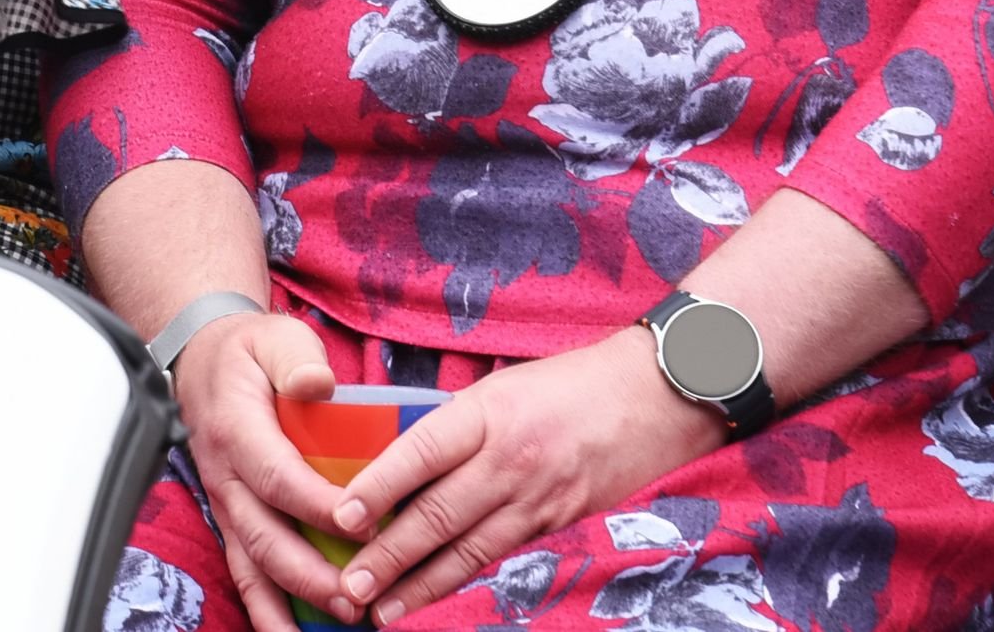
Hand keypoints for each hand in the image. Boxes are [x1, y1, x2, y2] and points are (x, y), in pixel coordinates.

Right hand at [164, 305, 358, 631]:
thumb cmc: (250, 353)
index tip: (364, 526)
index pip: (276, 477)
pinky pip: (246, 574)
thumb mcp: (275, 338)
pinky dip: (268, 612)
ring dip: (290, 604)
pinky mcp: (234, 522)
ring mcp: (226, 505)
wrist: (204, 362)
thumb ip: (297, 358)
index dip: (317, 506)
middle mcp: (225, 477)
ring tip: (338, 623)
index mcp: (237, 430)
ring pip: (251, 566)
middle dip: (310, 575)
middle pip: (263, 537)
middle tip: (357, 597)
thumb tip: (318, 382)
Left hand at [329, 329, 719, 623]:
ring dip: (419, 585)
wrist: (651, 398)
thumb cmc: (566, 383)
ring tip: (379, 609)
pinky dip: (459, 578)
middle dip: (389, 555)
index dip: (379, 486)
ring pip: (468, 550)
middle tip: (349, 585)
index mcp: (488, 414)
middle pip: (439, 513)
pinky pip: (497, 554)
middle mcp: (510, 460)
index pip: (422, 451)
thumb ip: (451, 423)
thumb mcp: (498, 388)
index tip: (342, 516)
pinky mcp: (555, 523)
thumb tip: (390, 457)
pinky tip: (430, 595)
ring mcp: (537, 498)